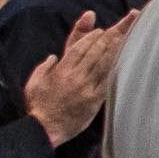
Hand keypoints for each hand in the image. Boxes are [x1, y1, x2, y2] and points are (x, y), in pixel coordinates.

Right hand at [25, 17, 125, 143]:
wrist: (44, 128)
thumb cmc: (38, 106)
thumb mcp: (34, 83)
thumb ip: (44, 67)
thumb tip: (53, 56)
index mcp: (61, 71)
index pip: (79, 48)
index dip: (90, 37)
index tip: (99, 30)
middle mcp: (75, 76)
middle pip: (94, 53)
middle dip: (107, 39)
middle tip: (118, 29)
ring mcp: (86, 88)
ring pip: (103, 64)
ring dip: (114, 50)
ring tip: (124, 38)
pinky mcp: (94, 100)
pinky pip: (108, 81)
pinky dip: (116, 69)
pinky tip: (124, 61)